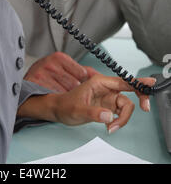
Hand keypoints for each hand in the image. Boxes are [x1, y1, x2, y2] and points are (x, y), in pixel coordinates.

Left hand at [18, 74, 155, 133]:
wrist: (59, 111)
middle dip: (139, 100)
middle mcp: (106, 88)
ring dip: (123, 118)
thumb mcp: (77, 109)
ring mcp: (108, 98)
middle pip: (129, 92)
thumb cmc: (65, 105)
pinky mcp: (107, 107)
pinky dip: (119, 121)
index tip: (149, 83)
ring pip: (126, 105)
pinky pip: (120, 113)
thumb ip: (93, 113)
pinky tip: (110, 126)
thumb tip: (109, 116)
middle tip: (145, 109)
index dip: (137, 82)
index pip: (122, 81)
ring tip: (111, 128)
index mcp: (100, 82)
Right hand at [24, 52, 97, 91]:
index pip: (82, 73)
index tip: (76, 84)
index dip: (80, 82)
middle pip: (74, 84)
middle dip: (73, 90)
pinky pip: (55, 96)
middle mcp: (51, 64)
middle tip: (66, 90)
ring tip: (58, 92)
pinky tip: (51, 95)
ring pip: (65, 91)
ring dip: (65, 95)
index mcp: (59, 57)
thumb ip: (81, 70)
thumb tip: (99, 75)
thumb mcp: (62, 67)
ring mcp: (43, 73)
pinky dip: (55, 99)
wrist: (24, 84)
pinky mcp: (37, 84)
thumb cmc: (46, 76)